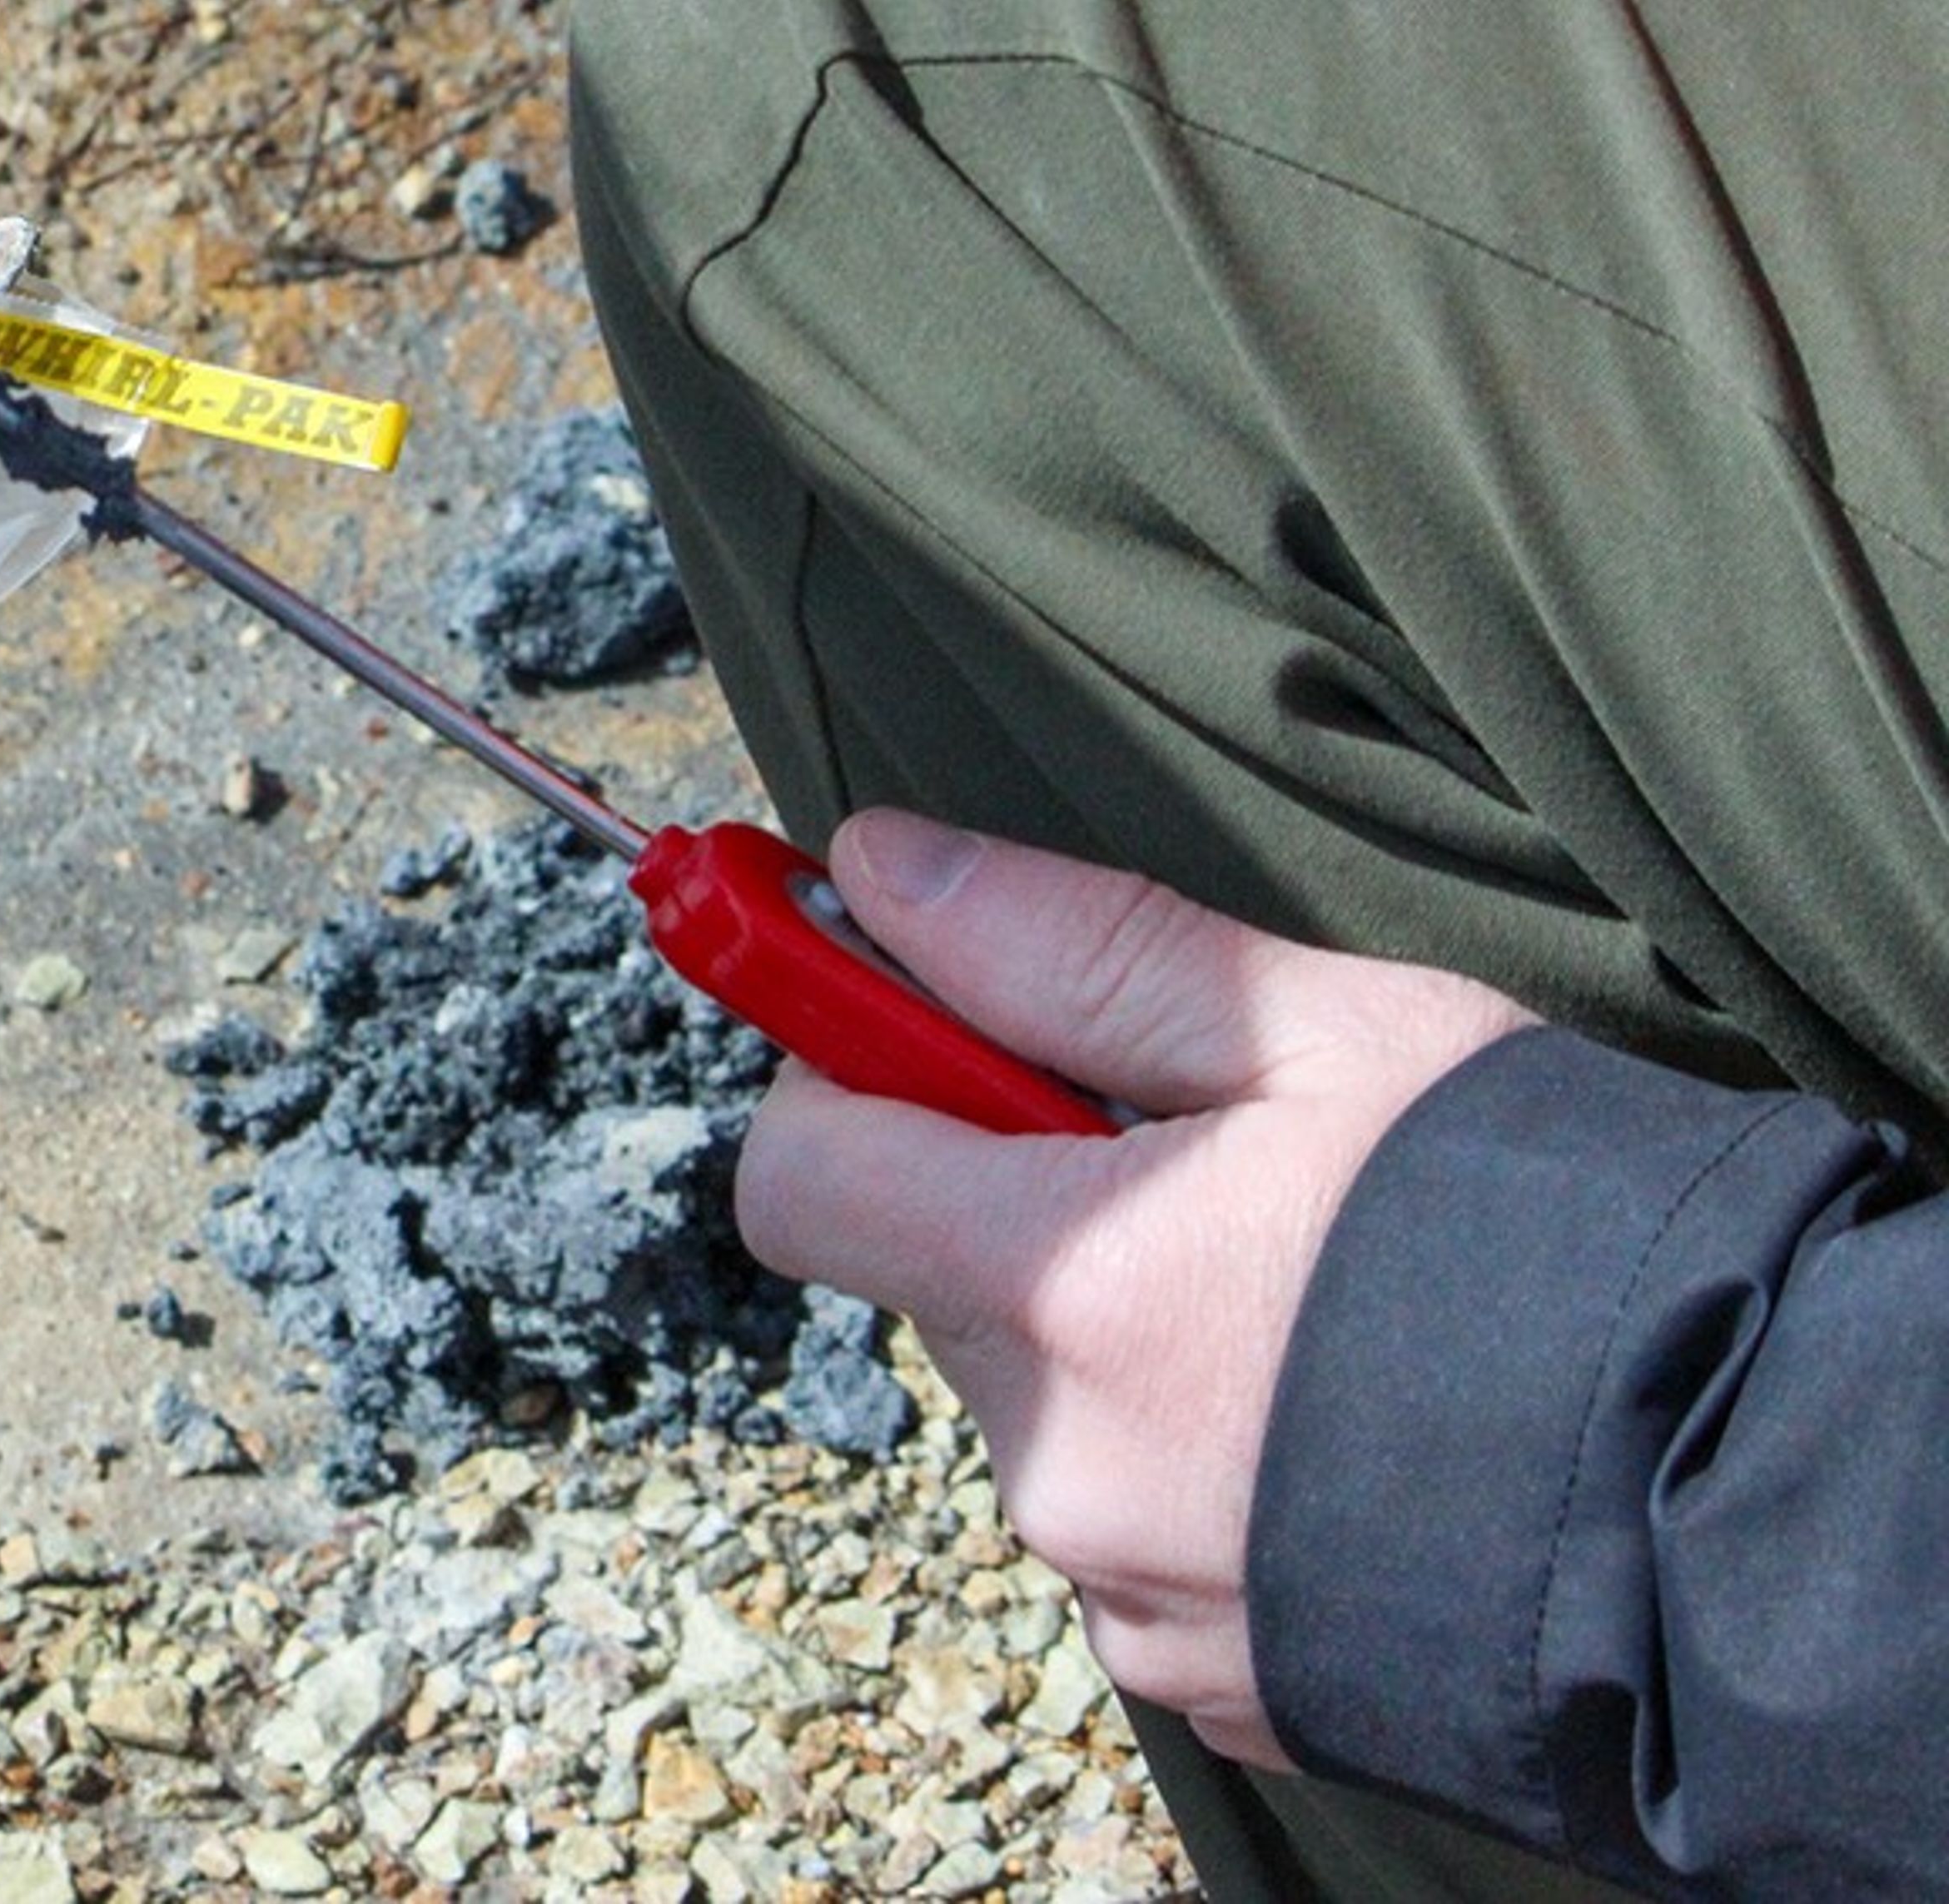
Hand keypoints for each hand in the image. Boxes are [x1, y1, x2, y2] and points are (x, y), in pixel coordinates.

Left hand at [731, 811, 1535, 1767]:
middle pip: (940, 1283)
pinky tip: (1338, 1417)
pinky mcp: (1205, 1676)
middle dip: (1028, 1206)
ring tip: (1313, 1301)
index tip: (915, 1013)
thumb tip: (878, 864)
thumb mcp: (1321, 1035)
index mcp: (1058, 1291)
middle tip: (1215, 1166)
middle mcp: (1058, 1464)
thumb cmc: (1543, 1237)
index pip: (801, 1173)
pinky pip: (1133, 1531)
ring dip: (1124, 1337)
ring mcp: (1127, 1590)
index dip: (846, 1072)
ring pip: (1046, 1407)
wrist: (1738, 1508)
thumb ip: (1073, 950)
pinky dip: (1199, 1459)